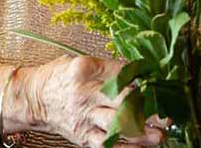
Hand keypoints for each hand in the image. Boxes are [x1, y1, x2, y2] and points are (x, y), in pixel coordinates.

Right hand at [19, 55, 167, 147]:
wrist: (33, 98)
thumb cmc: (62, 77)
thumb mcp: (83, 62)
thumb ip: (112, 68)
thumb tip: (146, 73)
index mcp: (86, 70)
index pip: (122, 73)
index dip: (145, 80)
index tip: (163, 84)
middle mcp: (84, 94)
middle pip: (121, 101)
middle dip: (148, 110)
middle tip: (166, 115)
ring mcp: (83, 117)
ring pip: (116, 127)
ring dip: (141, 133)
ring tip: (159, 136)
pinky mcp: (83, 136)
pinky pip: (106, 145)